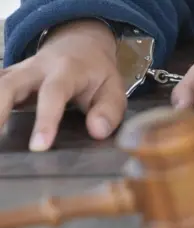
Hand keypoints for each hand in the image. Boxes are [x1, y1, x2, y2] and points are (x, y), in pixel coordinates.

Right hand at [0, 19, 125, 150]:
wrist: (81, 44)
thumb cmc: (98, 73)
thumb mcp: (114, 89)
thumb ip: (109, 111)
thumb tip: (97, 131)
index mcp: (67, 70)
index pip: (53, 93)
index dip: (45, 120)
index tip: (38, 147)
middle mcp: (37, 68)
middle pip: (9, 85)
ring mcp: (19, 71)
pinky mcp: (10, 77)